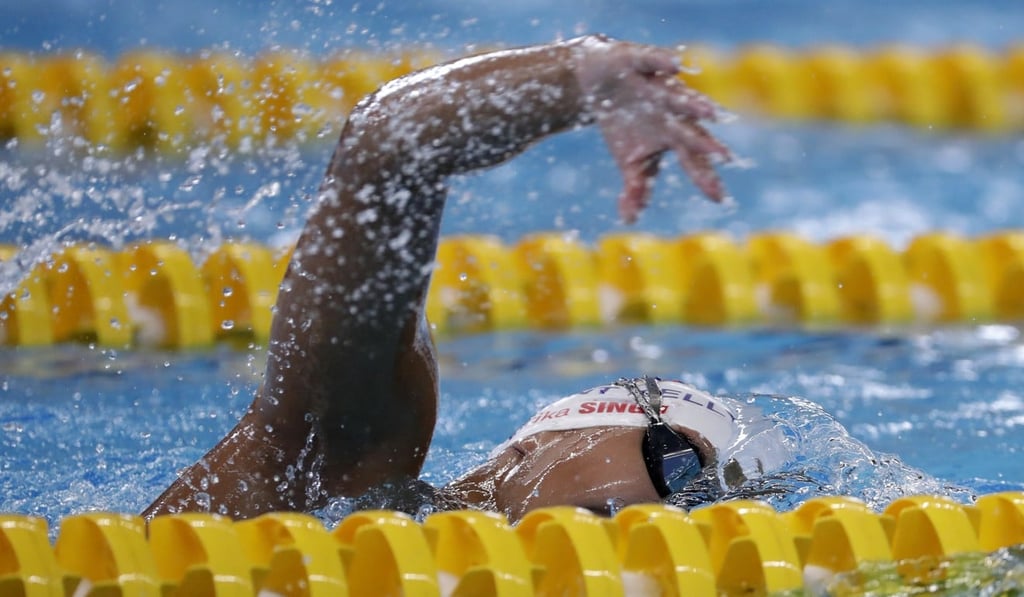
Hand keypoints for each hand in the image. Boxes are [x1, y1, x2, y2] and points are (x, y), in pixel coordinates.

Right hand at [573, 36, 731, 222]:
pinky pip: (653, 61)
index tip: (719, 199)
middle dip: (706, 145)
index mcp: (675, 138)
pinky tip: (674, 65)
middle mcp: (674, 113)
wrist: (600, 81)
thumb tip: (629, 221)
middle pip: (692, 132)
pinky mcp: (641, 62)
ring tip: (710, 113)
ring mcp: (661, 87)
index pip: (694, 162)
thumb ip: (636, 188)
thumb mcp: (629, 160)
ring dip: (695, 105)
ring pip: (680, 98)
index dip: (705, 178)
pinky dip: (663, 61)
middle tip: (724, 158)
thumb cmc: (625, 123)